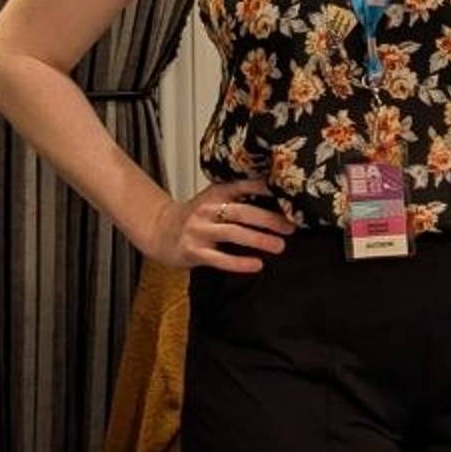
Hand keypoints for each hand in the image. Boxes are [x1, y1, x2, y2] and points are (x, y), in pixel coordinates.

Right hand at [146, 179, 293, 272]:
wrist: (160, 231)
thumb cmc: (196, 217)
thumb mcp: (214, 200)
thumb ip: (239, 199)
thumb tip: (279, 203)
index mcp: (216, 193)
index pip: (243, 186)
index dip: (265, 189)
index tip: (288, 196)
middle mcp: (207, 209)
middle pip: (242, 212)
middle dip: (269, 219)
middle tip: (290, 227)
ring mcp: (199, 230)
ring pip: (233, 233)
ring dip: (258, 240)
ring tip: (279, 246)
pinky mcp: (193, 251)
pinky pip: (219, 258)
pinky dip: (239, 262)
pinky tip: (256, 265)